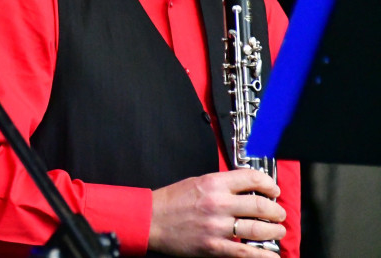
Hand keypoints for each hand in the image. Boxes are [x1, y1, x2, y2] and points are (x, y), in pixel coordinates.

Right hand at [149, 168, 285, 255]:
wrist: (150, 220)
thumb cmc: (170, 201)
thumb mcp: (196, 182)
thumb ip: (221, 185)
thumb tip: (246, 189)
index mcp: (213, 183)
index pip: (251, 178)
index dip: (269, 184)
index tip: (273, 190)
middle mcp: (217, 203)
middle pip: (260, 205)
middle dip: (276, 211)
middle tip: (278, 214)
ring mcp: (217, 226)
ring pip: (258, 229)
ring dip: (274, 231)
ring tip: (277, 231)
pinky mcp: (214, 246)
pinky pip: (246, 252)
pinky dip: (263, 255)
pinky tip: (271, 255)